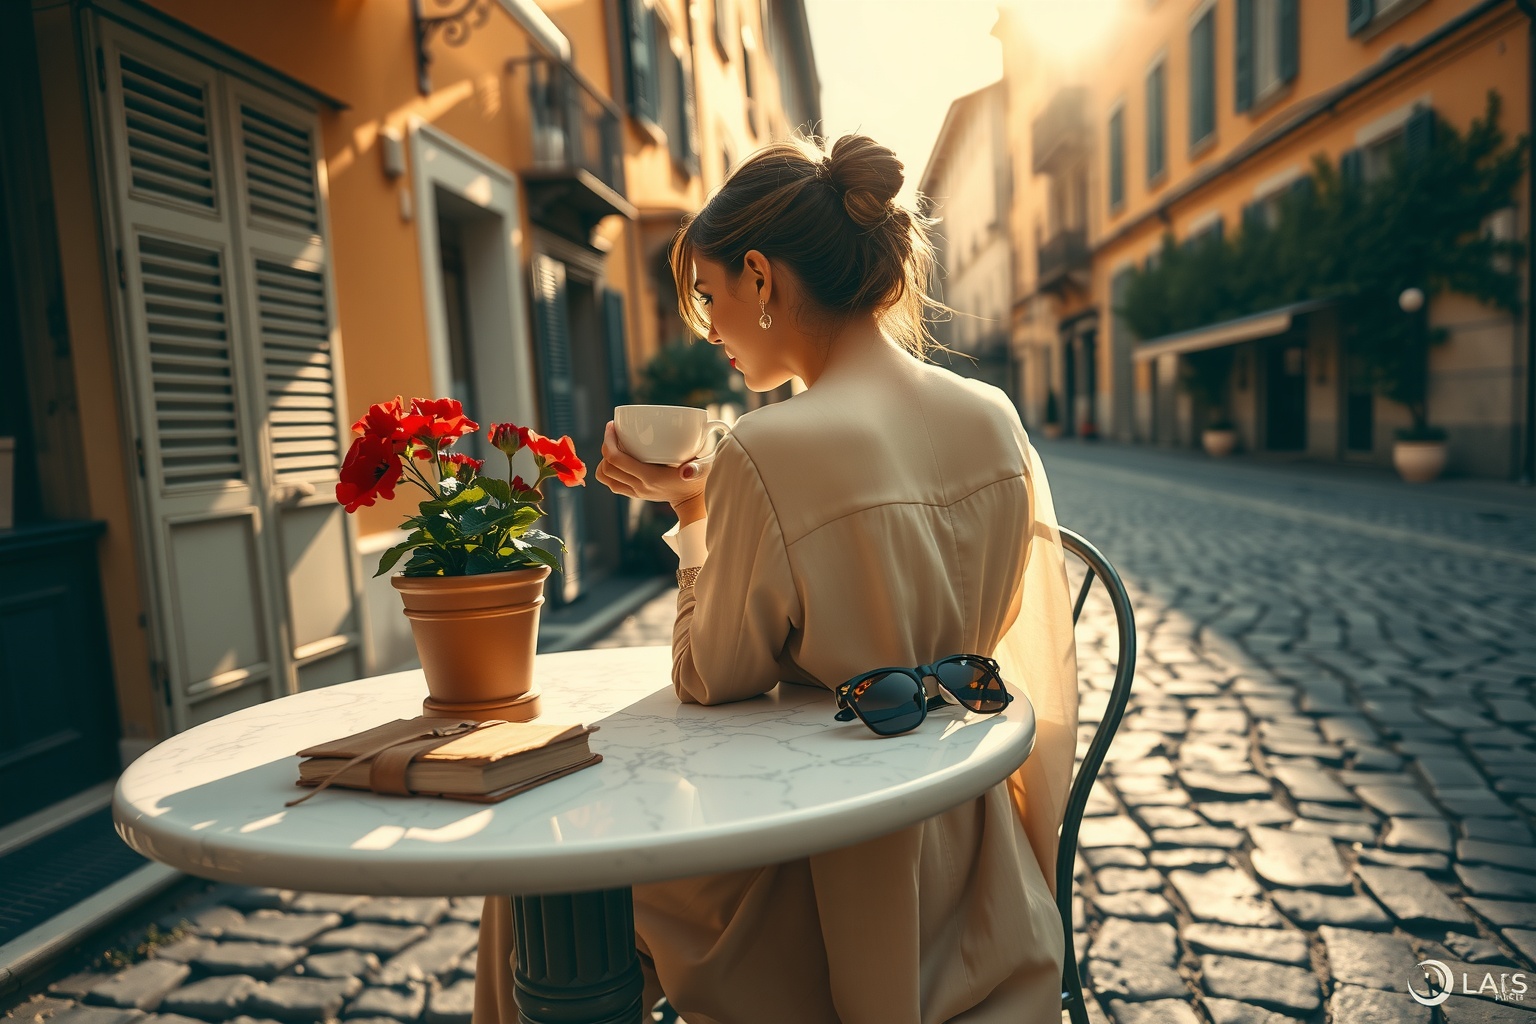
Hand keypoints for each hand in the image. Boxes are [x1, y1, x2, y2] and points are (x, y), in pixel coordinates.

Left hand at [595, 422, 709, 522]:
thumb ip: (697, 468)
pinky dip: (609, 470)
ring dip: (605, 460)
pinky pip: (611, 483)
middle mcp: (639, 487)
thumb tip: (687, 471)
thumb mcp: (701, 469)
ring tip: (615, 446)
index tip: (612, 426)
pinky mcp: (634, 493)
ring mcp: (635, 492)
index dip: (609, 441)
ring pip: (605, 477)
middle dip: (605, 447)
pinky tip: (619, 458)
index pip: (617, 459)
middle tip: (614, 432)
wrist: (693, 499)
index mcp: (650, 477)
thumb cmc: (697, 479)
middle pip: (607, 467)